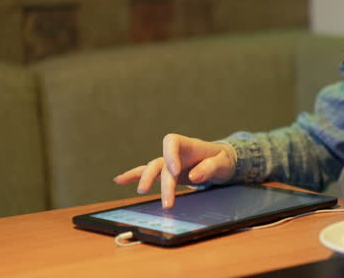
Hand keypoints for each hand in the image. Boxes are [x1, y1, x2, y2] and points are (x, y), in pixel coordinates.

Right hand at [113, 134, 236, 208]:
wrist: (221, 162)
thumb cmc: (222, 160)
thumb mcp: (223, 163)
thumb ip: (210, 168)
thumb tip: (193, 176)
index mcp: (189, 145)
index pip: (172, 141)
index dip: (170, 154)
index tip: (175, 171)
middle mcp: (176, 153)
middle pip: (161, 162)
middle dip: (161, 180)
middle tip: (166, 201)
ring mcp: (169, 163)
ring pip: (152, 169)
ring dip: (147, 180)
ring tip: (141, 191)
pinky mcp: (167, 174)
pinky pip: (147, 173)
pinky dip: (134, 176)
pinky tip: (119, 180)